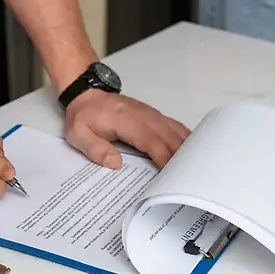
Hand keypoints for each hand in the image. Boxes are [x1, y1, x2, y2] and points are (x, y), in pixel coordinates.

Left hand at [65, 90, 190, 168]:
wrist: (87, 94)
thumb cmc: (84, 117)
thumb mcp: (78, 135)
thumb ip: (95, 149)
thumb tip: (116, 164)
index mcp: (126, 121)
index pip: (151, 140)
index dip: (164, 158)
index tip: (172, 176)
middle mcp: (144, 116)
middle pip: (169, 137)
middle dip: (181, 157)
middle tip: (190, 179)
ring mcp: (151, 114)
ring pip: (175, 130)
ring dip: (186, 148)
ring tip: (196, 168)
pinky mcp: (154, 115)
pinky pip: (174, 125)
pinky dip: (185, 138)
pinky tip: (193, 151)